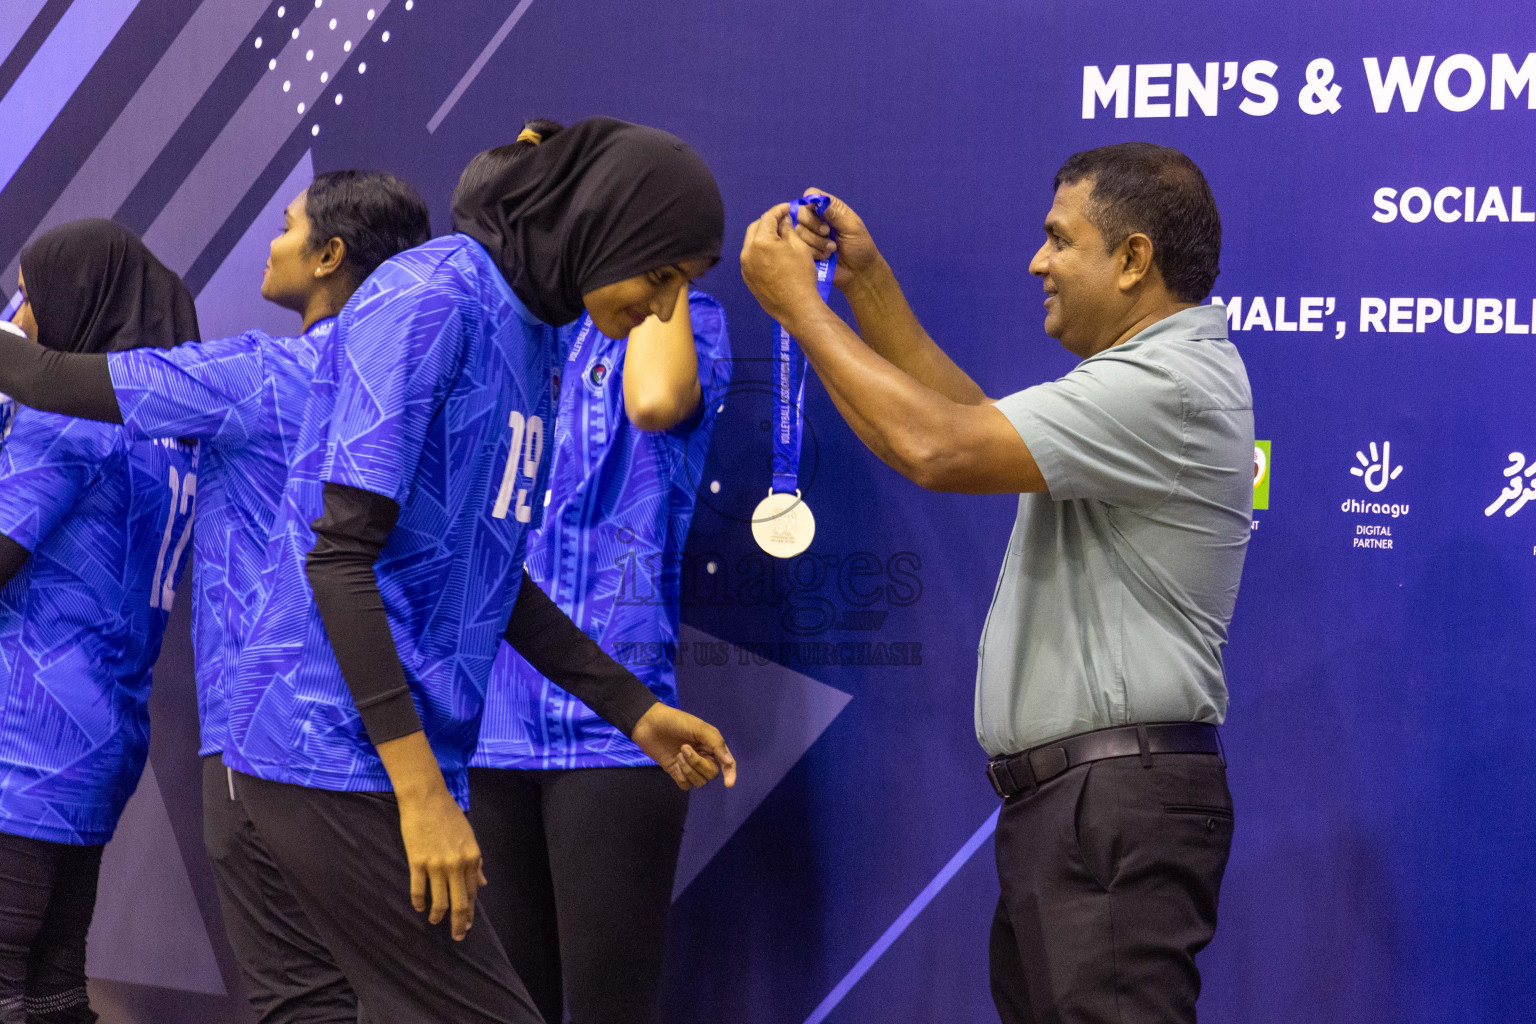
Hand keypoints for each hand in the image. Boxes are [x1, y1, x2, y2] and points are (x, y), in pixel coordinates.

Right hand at [376, 731, 484, 940]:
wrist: (426, 799)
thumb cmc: (449, 815)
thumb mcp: (469, 837)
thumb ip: (476, 862)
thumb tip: (482, 883)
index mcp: (472, 857)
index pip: (472, 892)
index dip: (470, 911)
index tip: (467, 925)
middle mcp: (457, 864)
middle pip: (459, 902)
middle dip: (459, 923)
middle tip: (458, 936)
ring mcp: (436, 865)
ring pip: (439, 900)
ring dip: (438, 915)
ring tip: (435, 922)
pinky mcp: (418, 862)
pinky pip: (418, 889)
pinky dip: (419, 901)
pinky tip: (419, 908)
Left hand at [631, 703, 737, 790]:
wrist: (648, 723)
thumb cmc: (675, 721)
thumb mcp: (699, 727)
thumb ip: (716, 744)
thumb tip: (729, 763)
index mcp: (711, 745)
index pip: (727, 763)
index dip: (730, 774)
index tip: (728, 783)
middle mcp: (703, 757)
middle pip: (711, 773)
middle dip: (698, 764)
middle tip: (684, 748)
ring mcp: (689, 766)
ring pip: (699, 781)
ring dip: (689, 770)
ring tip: (678, 755)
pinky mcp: (676, 772)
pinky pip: (686, 785)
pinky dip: (682, 777)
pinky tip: (674, 765)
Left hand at [740, 205, 825, 328]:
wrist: (796, 307)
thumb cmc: (801, 275)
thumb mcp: (799, 248)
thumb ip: (788, 230)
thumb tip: (783, 220)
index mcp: (761, 241)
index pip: (768, 218)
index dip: (779, 210)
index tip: (787, 207)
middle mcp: (747, 252)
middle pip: (755, 228)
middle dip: (768, 221)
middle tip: (781, 220)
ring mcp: (745, 266)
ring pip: (751, 243)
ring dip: (762, 236)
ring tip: (777, 237)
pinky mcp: (747, 278)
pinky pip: (751, 258)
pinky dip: (759, 251)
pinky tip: (772, 254)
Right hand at [790, 189, 881, 290]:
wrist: (858, 272)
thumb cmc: (860, 247)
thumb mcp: (852, 227)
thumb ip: (836, 214)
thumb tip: (818, 202)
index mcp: (830, 209)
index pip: (812, 195)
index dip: (810, 201)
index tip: (816, 211)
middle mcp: (817, 219)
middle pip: (801, 212)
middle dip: (813, 224)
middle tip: (828, 232)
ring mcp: (809, 235)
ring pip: (799, 231)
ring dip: (816, 241)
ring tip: (832, 249)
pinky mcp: (806, 250)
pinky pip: (799, 247)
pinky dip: (814, 251)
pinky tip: (825, 257)